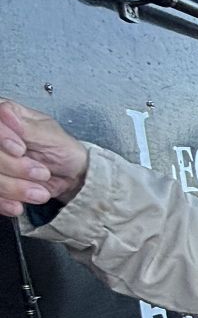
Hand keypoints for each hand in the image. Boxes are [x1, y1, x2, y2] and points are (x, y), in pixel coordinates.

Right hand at [0, 99, 89, 217]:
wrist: (71, 176)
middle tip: (41, 173)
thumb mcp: (50, 135)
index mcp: (6, 117)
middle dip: (15, 167)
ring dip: (14, 187)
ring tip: (39, 191)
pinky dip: (5, 201)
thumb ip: (26, 127)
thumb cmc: (63, 150)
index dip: (2, 138)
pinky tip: (18, 205)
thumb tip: (5, 112)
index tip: (20, 150)